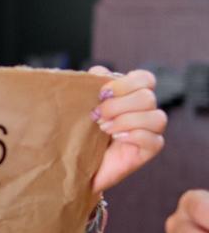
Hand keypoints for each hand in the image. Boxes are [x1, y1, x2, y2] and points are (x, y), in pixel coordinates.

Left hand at [88, 66, 165, 191]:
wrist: (76, 162)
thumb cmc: (79, 130)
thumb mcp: (82, 104)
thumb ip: (91, 84)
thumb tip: (100, 71)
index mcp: (131, 94)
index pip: (145, 78)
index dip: (125, 83)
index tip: (101, 94)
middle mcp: (145, 110)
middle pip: (148, 97)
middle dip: (118, 105)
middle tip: (97, 115)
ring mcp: (151, 130)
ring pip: (157, 117)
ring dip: (126, 120)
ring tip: (104, 129)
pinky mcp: (150, 149)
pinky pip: (154, 139)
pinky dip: (133, 135)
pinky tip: (116, 138)